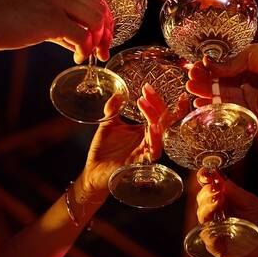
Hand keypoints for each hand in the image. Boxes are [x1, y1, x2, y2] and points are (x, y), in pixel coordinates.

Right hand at [0, 0, 112, 62]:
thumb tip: (82, 43)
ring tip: (89, 55)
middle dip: (107, 35)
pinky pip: (82, 36)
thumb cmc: (7, 19)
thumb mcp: (40, 13)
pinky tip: (76, 58)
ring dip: (98, 43)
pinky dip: (84, 50)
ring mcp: (56, 2)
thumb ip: (63, 25)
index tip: (104, 39)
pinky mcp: (50, 20)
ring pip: (96, 22)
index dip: (106, 21)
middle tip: (102, 52)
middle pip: (101, 10)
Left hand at [79, 84, 188, 201]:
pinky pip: (152, 151)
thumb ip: (113, 109)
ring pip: (161, 133)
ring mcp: (145, 151)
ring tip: (144, 103)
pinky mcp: (140, 161)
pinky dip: (154, 139)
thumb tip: (118, 93)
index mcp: (144, 131)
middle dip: (157, 104)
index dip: (159, 100)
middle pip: (163, 120)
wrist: (94, 170)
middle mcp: (148, 140)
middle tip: (147, 91)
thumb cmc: (104, 150)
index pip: (158, 113)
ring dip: (154, 117)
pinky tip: (151, 127)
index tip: (151, 87)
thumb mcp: (108, 124)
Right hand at [186, 40, 257, 117]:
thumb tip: (205, 63)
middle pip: (220, 87)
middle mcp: (246, 85)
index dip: (205, 71)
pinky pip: (236, 110)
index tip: (191, 68)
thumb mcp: (249, 55)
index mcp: (245, 69)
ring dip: (207, 95)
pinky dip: (221, 106)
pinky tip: (206, 101)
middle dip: (203, 83)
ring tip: (192, 88)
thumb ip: (228, 64)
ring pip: (225, 99)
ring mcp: (251, 99)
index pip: (220, 72)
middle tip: (188, 80)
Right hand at [195, 168, 257, 256]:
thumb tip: (217, 174)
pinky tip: (216, 222)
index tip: (205, 174)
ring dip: (207, 206)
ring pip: (202, 217)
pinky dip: (209, 229)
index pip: (208, 190)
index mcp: (225, 203)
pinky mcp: (218, 248)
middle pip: (201, 201)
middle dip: (206, 193)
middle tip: (216, 189)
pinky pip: (207, 237)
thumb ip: (233, 190)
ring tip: (218, 200)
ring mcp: (217, 232)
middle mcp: (218, 216)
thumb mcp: (251, 202)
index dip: (204, 180)